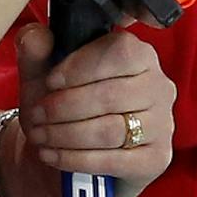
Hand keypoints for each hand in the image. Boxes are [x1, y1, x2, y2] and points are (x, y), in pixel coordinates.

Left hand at [4, 24, 175, 196]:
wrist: (70, 157)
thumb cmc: (63, 110)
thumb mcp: (43, 77)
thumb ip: (36, 52)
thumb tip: (34, 35)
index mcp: (141, 56)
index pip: (120, 51)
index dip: (81, 66)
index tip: (50, 80)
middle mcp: (159, 87)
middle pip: (111, 95)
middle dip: (65, 107)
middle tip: (37, 115)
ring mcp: (162, 125)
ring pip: (110, 129)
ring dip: (66, 134)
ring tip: (40, 136)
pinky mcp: (155, 159)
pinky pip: (114, 161)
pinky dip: (75, 159)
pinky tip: (52, 156)